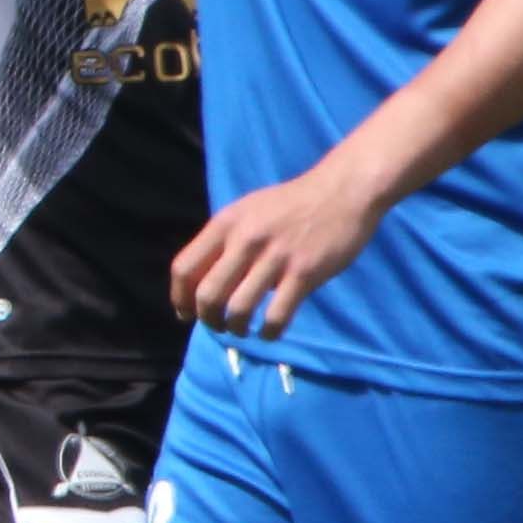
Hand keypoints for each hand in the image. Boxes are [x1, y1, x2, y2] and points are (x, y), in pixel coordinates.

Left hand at [172, 153, 391, 340]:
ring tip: (242, 329)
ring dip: (235, 328)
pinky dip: (268, 332)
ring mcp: (275, 257)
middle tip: (219, 325)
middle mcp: (245, 240)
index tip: (187, 314)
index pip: (184, 268)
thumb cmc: (291, 204)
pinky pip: (276, 315)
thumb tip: (202, 282)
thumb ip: (224, 241)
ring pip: (238, 309)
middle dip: (208, 319)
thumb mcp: (247, 211)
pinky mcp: (304, 273)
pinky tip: (269, 332)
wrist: (342, 190)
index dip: (179, 298)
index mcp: (225, 224)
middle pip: (207, 295)